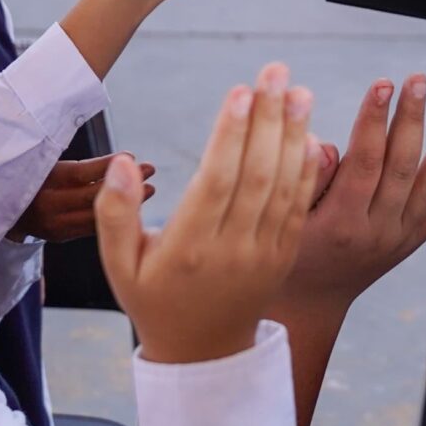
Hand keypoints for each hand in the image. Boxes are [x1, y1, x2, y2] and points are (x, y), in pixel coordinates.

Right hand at [11, 156, 152, 242]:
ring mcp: (54, 226)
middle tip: (151, 171)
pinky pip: (92, 227)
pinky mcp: (60, 236)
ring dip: (127, 203)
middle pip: (91, 196)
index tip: (131, 156)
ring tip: (150, 190)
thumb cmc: (25, 177)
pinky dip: (115, 217)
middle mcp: (48, 207)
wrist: (1, 210)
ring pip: (96, 215)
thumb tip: (116, 158)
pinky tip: (134, 207)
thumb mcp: (40, 163)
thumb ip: (71, 165)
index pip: (78, 174)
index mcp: (40, 183)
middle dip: (125, 184)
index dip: (106, 166)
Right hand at [95, 64, 317, 364]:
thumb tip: (124, 164)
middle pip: (256, 175)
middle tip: (275, 72)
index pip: (216, 181)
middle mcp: (232, 250)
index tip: (240, 91)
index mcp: (189, 249)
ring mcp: (264, 254)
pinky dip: (308, 168)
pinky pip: (299, 207)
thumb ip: (114, 215)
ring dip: (295, 135)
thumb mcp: (119, 266)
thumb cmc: (154, 300)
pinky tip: (310, 132)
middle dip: (268, 119)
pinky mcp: (284, 255)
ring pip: (283, 187)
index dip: (231, 135)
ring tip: (298, 91)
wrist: (203, 353)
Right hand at [284, 74, 425, 310]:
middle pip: (401, 167)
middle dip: (412, 119)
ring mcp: (399, 239)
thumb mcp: (283, 220)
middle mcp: (376, 231)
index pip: (363, 163)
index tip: (381, 85)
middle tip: (419, 81)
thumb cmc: (290, 255)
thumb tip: (321, 142)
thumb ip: (304, 180)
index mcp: (340, 222)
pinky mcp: (411, 243)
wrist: (312, 304)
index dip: (374, 121)